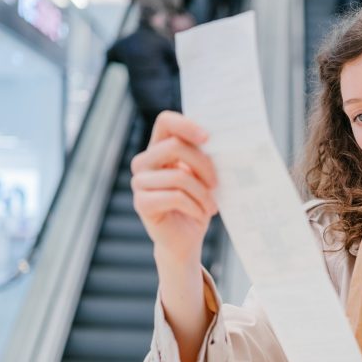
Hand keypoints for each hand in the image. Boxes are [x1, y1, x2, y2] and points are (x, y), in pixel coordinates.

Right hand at [131, 111, 218, 262]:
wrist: (186, 239)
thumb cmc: (197, 204)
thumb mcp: (203, 177)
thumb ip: (204, 157)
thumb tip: (222, 141)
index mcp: (159, 149)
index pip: (165, 122)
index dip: (186, 125)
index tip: (208, 138)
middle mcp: (144, 162)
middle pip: (175, 146)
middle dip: (204, 165)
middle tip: (216, 184)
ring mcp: (139, 182)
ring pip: (179, 176)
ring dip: (202, 193)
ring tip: (210, 206)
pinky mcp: (141, 203)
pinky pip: (175, 197)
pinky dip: (195, 206)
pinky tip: (200, 214)